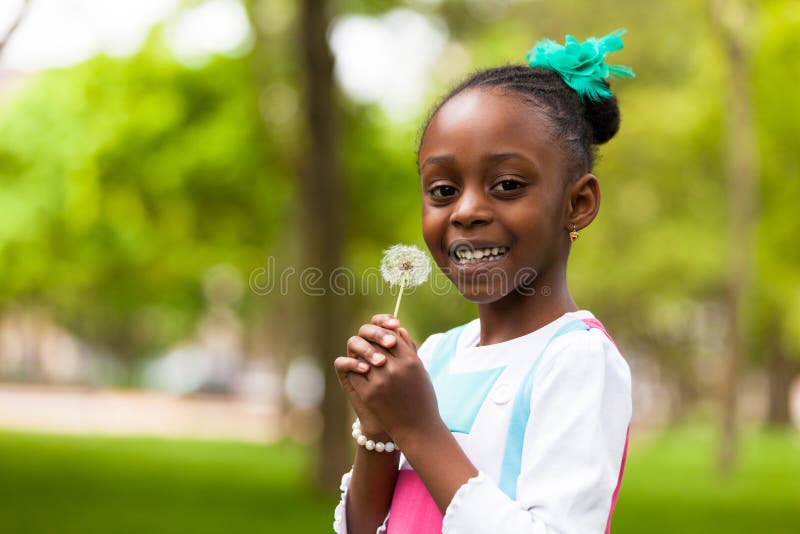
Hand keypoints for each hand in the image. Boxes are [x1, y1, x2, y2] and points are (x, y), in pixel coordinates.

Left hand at [346, 316, 441, 448]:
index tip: (383, 340)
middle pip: (375, 343)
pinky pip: (355, 372)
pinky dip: (356, 370)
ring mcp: (380, 381)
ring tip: (365, 359)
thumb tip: (398, 329)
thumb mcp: (421, 372)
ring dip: (362, 356)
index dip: (385, 336)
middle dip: (372, 344)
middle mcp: (395, 369)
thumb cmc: (422, 400)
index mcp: (411, 361)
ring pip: (363, 357)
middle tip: (371, 347)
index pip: (391, 336)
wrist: (418, 430)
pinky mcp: (368, 393)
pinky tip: (360, 372)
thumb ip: (410, 350)